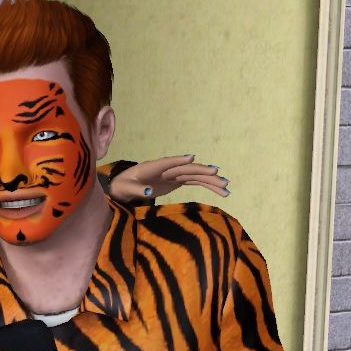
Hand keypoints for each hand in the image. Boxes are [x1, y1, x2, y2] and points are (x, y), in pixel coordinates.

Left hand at [109, 155, 229, 200]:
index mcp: (152, 167)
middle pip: (187, 169)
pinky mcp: (177, 180)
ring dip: (210, 181)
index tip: (192, 158)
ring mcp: (173, 173)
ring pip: (194, 175)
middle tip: (219, 176)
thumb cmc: (124, 186)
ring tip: (227, 187)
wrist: (124, 186)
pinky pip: (195, 181)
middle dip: (203, 172)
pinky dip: (207, 185)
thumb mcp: (127, 190)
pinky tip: (221, 190)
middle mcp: (166, 168)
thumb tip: (149, 193)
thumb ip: (138, 191)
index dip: (179, 160)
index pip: (167, 162)